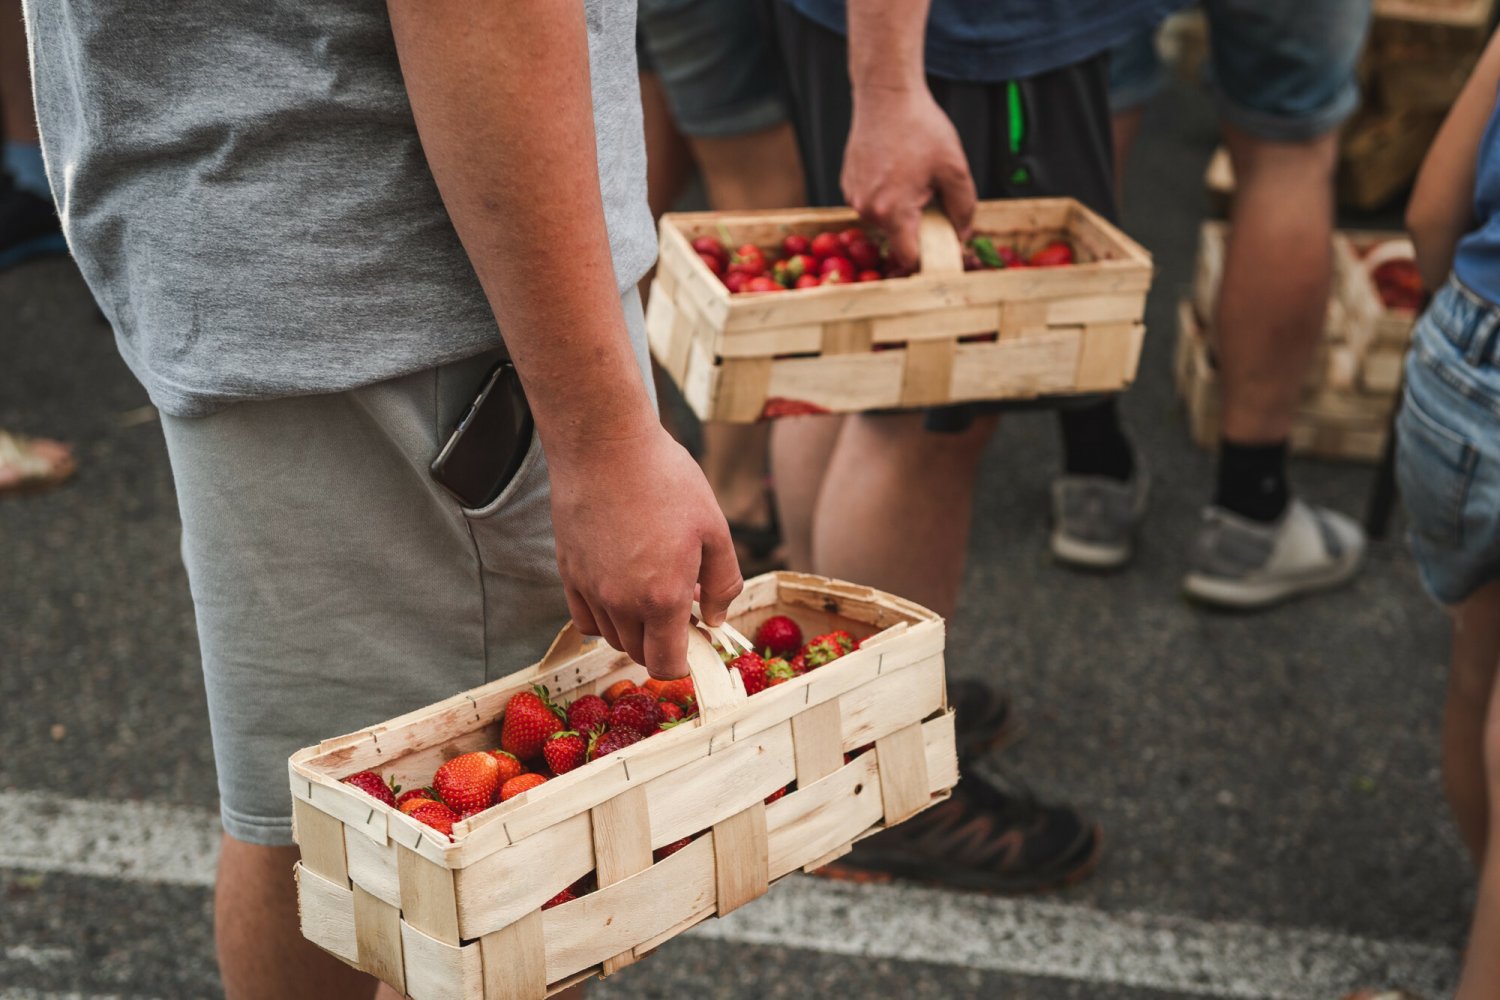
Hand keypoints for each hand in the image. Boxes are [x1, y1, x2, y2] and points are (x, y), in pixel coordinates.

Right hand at [547, 424, 742, 679]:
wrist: (605, 445)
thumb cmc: (666, 480)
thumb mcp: (714, 528)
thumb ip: (723, 582)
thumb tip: (717, 619)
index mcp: (663, 597)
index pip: (666, 664)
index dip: (683, 665)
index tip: (694, 644)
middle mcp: (622, 602)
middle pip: (638, 654)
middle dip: (662, 643)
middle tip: (680, 609)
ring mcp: (590, 589)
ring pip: (612, 637)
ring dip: (635, 629)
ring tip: (652, 589)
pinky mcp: (568, 572)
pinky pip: (585, 618)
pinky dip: (604, 617)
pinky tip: (621, 590)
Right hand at [841, 85, 976, 269]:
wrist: (886, 95)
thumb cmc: (921, 128)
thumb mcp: (955, 168)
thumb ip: (964, 209)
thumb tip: (962, 235)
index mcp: (893, 211)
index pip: (909, 258)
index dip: (928, 259)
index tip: (941, 251)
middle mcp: (867, 209)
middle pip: (897, 238)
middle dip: (917, 227)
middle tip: (932, 198)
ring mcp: (853, 196)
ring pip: (884, 220)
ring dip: (900, 210)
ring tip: (913, 177)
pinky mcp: (847, 183)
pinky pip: (872, 202)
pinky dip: (886, 195)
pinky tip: (896, 168)